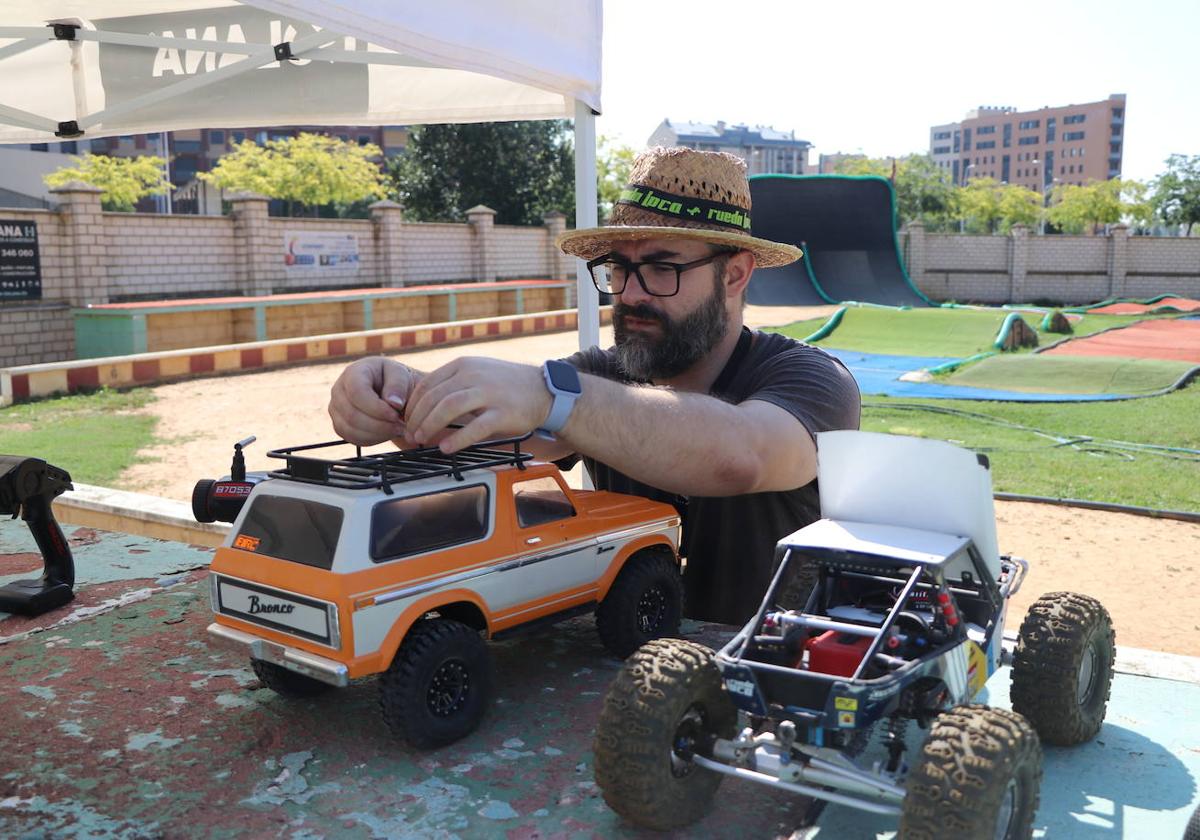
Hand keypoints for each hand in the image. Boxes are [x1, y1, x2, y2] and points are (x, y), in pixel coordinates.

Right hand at [328, 357, 419, 445]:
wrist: (391, 393)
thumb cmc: (396, 381)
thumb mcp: (402, 375)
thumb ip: (398, 385)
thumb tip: (394, 402)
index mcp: (353, 372)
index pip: (357, 392)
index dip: (376, 408)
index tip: (396, 415)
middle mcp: (338, 390)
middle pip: (352, 414)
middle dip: (379, 425)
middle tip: (400, 426)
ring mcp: (335, 409)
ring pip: (350, 429)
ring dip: (377, 434)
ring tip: (396, 429)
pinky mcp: (339, 424)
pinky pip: (352, 438)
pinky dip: (372, 439)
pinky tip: (387, 432)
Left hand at [404, 357, 551, 452]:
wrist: (543, 391)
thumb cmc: (506, 386)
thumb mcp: (477, 373)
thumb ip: (453, 383)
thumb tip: (423, 405)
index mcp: (463, 365)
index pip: (427, 384)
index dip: (412, 405)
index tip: (406, 420)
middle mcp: (473, 375)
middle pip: (434, 397)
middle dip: (417, 419)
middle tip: (411, 435)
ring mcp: (489, 393)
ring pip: (448, 407)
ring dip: (430, 426)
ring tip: (421, 441)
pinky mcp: (502, 413)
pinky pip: (475, 427)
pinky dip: (457, 439)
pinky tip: (446, 448)